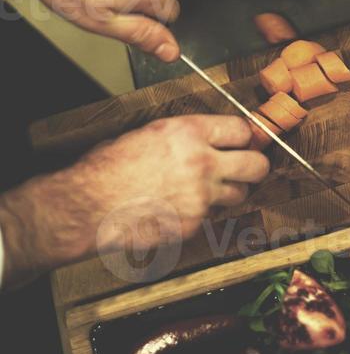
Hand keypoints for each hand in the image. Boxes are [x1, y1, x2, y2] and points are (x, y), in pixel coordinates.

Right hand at [0, 115, 268, 287]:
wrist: (89, 206)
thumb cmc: (108, 167)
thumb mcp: (149, 133)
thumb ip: (185, 135)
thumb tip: (208, 138)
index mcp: (189, 132)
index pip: (243, 130)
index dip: (246, 135)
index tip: (247, 139)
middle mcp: (202, 163)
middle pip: (256, 165)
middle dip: (255, 165)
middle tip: (247, 165)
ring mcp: (200, 197)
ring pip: (240, 195)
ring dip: (231, 191)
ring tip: (209, 188)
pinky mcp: (193, 224)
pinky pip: (211, 216)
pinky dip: (201, 212)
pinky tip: (178, 207)